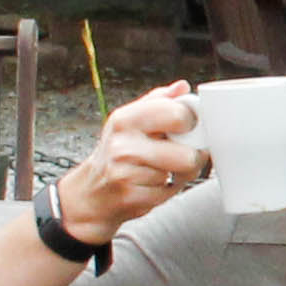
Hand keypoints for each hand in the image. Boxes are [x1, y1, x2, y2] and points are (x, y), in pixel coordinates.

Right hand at [56, 80, 211, 247]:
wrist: (92, 191)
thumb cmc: (117, 152)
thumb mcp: (131, 119)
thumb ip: (159, 101)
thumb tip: (182, 87)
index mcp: (125, 119)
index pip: (176, 114)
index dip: (191, 121)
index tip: (188, 125)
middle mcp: (123, 145)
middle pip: (187, 153)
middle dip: (193, 154)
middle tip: (184, 151)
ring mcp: (126, 174)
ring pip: (183, 173)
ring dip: (182, 173)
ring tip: (166, 168)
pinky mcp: (132, 197)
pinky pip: (171, 192)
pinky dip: (170, 189)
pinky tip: (156, 183)